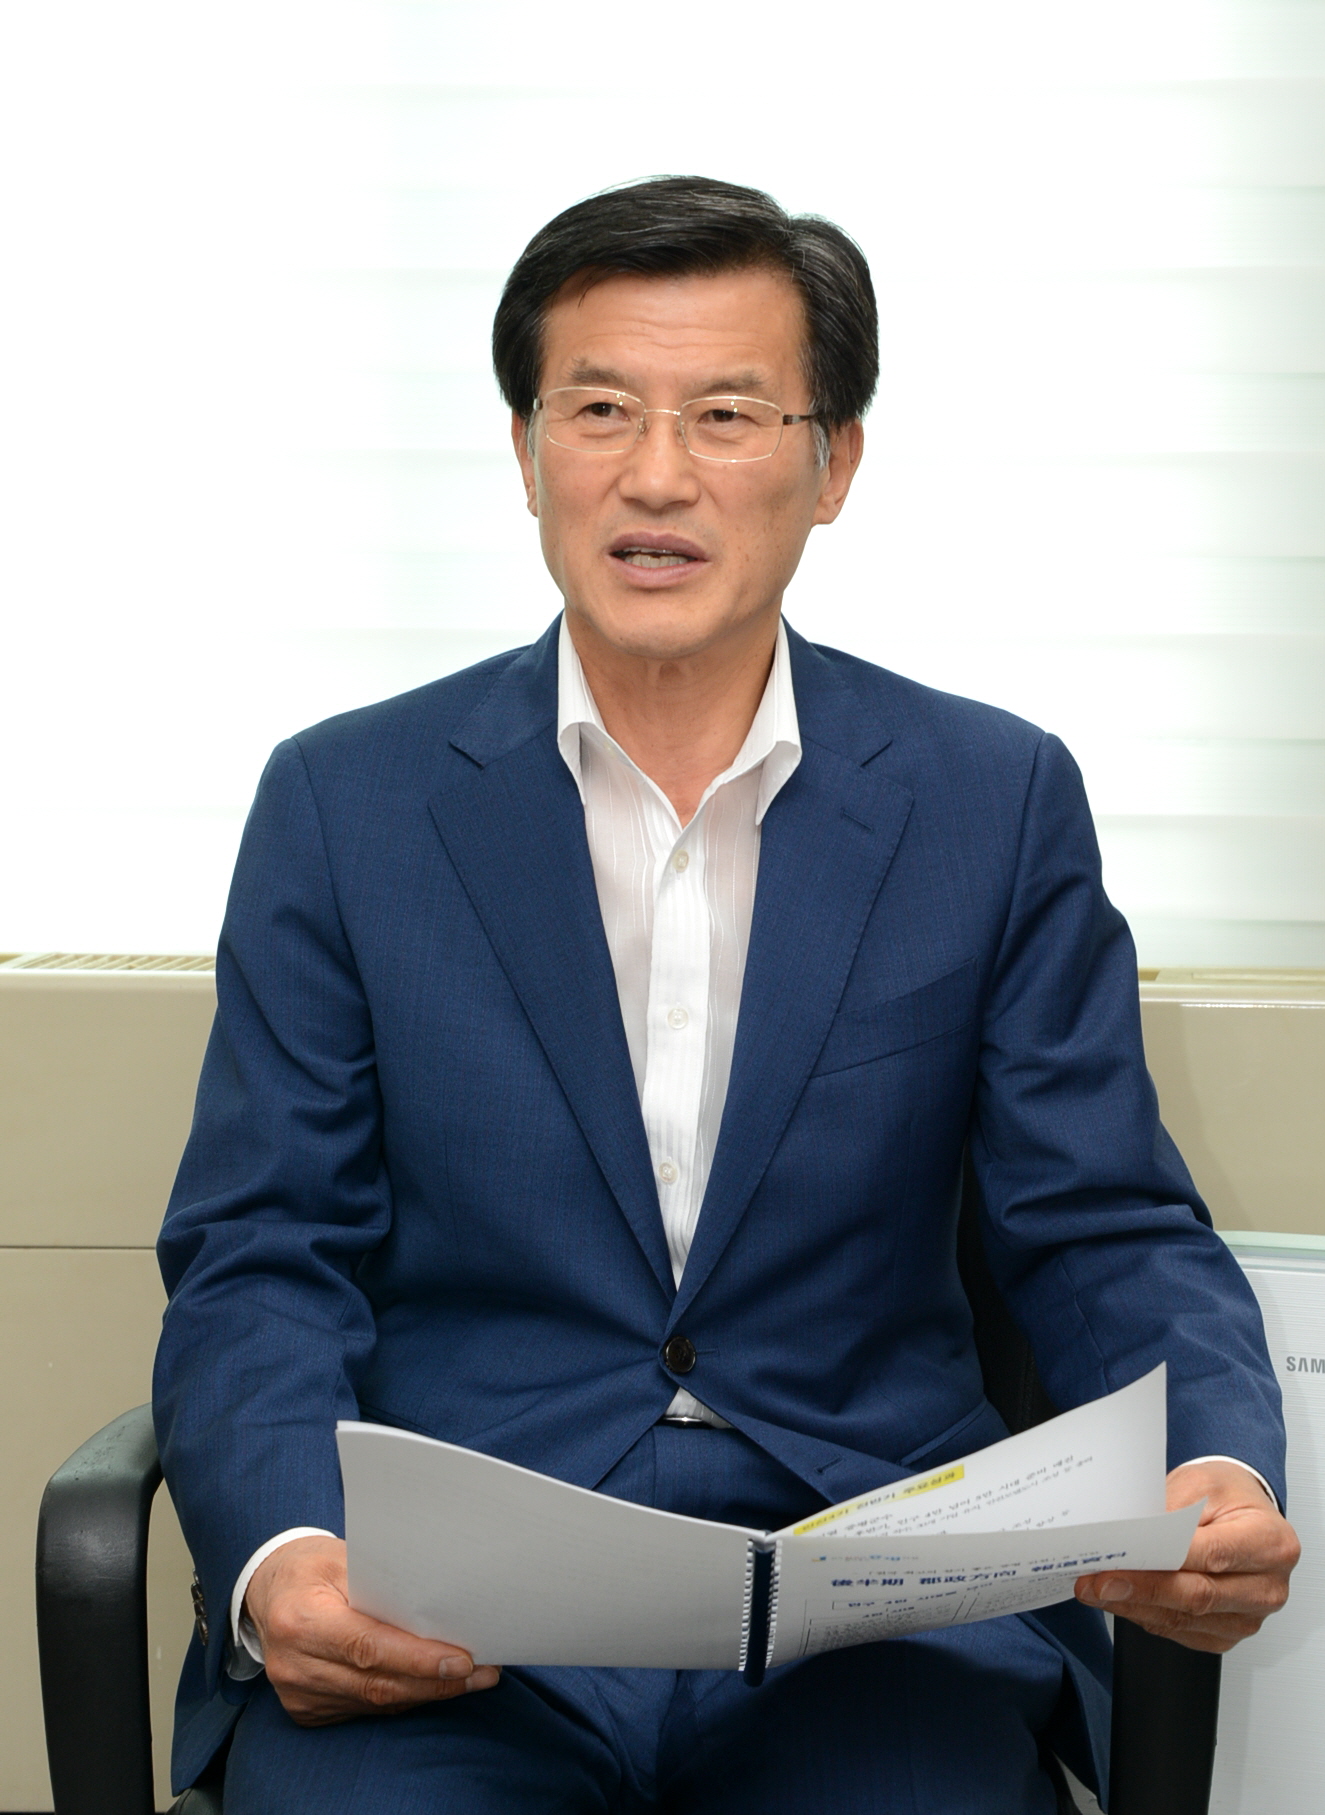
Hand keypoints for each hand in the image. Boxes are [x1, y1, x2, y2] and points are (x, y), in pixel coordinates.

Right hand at [243, 1535, 500, 1725]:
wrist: (267, 1591)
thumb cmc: (312, 1566)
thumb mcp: (342, 1556)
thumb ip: (385, 1580)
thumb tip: (443, 1599)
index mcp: (300, 1620)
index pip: (368, 1647)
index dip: (418, 1658)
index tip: (462, 1660)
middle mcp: (294, 1664)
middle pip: (377, 1683)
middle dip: (436, 1681)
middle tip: (483, 1672)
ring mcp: (299, 1693)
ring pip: (376, 1701)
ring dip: (427, 1692)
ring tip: (472, 1678)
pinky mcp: (306, 1709)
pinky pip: (366, 1708)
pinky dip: (402, 1696)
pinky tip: (432, 1684)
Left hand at [1075, 1459, 1299, 1652]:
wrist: (1244, 1514)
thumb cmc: (1227, 1497)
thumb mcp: (1200, 1483)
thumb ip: (1169, 1510)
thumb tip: (1129, 1537)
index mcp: (1269, 1543)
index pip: (1210, 1556)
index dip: (1161, 1562)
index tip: (1117, 1559)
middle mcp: (1266, 1587)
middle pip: (1197, 1596)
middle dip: (1139, 1589)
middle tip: (1095, 1582)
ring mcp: (1248, 1616)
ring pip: (1184, 1619)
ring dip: (1134, 1605)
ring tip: (1096, 1588)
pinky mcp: (1226, 1633)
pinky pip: (1181, 1630)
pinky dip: (1146, 1615)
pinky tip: (1122, 1599)